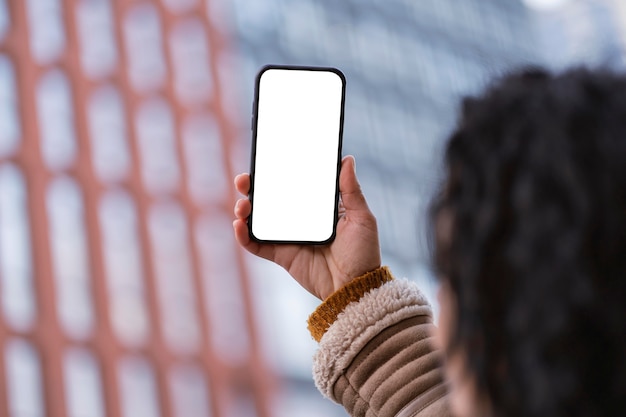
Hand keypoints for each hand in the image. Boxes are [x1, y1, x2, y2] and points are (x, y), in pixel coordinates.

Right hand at [233, 155, 380, 299]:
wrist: (355, 288)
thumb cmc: (363, 253)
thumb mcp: (361, 217)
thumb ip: (351, 190)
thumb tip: (347, 159)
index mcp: (317, 208)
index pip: (293, 185)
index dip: (276, 173)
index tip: (264, 161)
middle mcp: (300, 221)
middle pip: (270, 200)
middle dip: (252, 187)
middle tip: (244, 180)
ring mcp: (289, 238)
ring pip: (259, 220)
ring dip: (244, 209)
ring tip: (243, 205)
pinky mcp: (281, 256)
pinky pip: (256, 245)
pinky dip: (243, 236)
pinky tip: (239, 225)